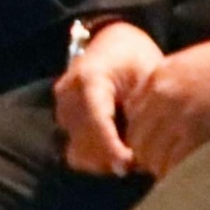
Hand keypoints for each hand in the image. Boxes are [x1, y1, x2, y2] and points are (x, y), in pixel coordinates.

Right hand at [51, 22, 163, 175]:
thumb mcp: (148, 74)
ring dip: (104, 160)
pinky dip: (95, 158)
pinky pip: (75, 153)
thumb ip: (144, 107)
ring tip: (130, 154)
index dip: (110, 146)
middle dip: (111, 157)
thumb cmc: (135, 58)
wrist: (113, 45)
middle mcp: (68, 95)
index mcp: (89, 78)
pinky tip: (115, 150)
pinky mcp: (62, 121)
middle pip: (84, 141)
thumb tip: (143, 146)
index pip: (96, 119)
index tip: (128, 164)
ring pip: (78, 152)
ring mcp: (61, 108)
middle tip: (141, 159)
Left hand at [117, 30, 209, 178]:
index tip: (144, 144)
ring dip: (157, 165)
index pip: (131, 116)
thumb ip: (160, 83)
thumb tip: (144, 109)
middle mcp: (161, 97)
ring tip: (166, 171)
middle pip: (137, 138)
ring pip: (152, 154)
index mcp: (156, 78)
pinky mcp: (197, 130)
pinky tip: (179, 173)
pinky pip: (174, 160)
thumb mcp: (182, 63)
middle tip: (153, 164)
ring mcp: (178, 115)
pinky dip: (174, 170)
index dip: (136, 134)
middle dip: (142, 155)